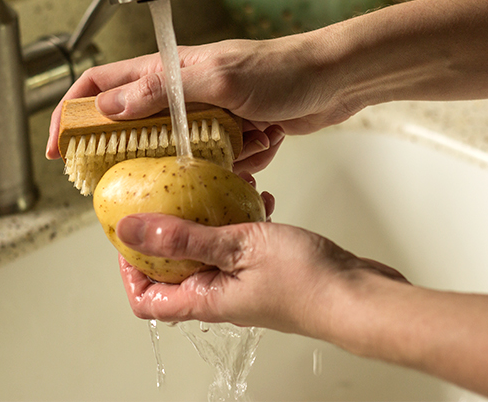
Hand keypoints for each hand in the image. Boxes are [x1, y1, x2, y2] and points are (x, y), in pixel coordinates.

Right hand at [46, 36, 358, 172]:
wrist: (333, 81)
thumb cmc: (282, 69)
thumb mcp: (218, 77)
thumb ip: (163, 90)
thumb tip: (109, 106)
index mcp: (168, 70)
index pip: (102, 85)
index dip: (74, 113)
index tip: (61, 148)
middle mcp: (183, 93)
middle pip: (139, 128)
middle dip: (149, 154)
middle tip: (156, 176)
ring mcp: (208, 115)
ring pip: (184, 152)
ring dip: (212, 158)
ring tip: (249, 140)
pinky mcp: (233, 134)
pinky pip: (220, 161)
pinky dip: (242, 160)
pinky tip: (266, 141)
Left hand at [115, 209, 407, 336]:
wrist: (359, 295)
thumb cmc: (306, 282)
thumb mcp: (238, 247)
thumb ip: (185, 238)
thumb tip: (131, 230)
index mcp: (204, 299)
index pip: (146, 299)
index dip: (129, 269)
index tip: (129, 232)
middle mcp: (220, 295)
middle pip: (175, 270)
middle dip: (169, 231)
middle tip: (169, 196)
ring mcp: (245, 282)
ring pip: (211, 250)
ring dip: (208, 218)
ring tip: (216, 188)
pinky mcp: (268, 269)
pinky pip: (243, 241)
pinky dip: (242, 218)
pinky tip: (258, 197)